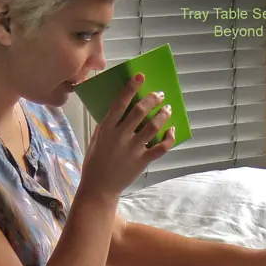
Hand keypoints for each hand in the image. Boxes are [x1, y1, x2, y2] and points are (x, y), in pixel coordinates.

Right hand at [79, 73, 174, 201]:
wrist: (99, 188)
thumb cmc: (95, 164)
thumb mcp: (95, 141)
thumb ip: (105, 126)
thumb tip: (115, 112)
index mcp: (106, 129)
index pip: (120, 103)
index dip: (131, 88)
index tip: (140, 77)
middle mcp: (120, 137)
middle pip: (139, 111)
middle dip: (152, 99)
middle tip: (159, 94)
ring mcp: (132, 149)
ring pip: (152, 127)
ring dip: (162, 115)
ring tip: (167, 109)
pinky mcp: (141, 161)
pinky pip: (160, 148)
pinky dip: (168, 138)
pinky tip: (171, 130)